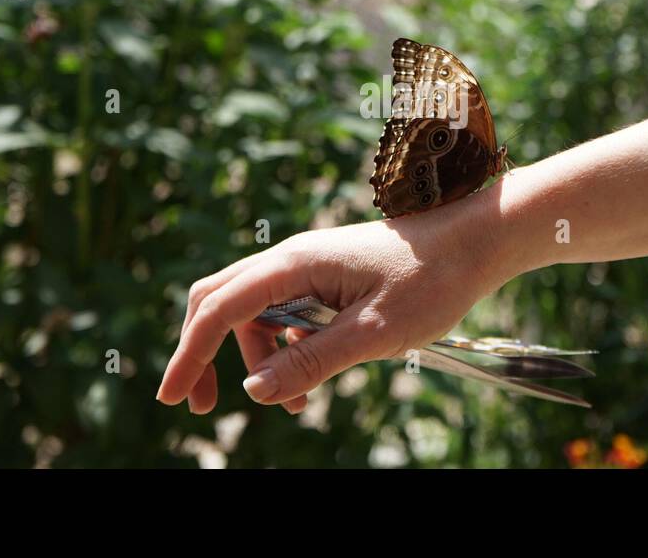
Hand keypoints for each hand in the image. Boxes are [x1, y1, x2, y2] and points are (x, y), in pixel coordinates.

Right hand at [156, 197, 515, 413]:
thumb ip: (312, 360)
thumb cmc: (432, 281)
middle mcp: (292, 258)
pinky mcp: (326, 277)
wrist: (475, 242)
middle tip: (201, 405)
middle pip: (220, 301)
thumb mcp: (374, 333)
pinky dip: (284, 348)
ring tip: (294, 405)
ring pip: (254, 312)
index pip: (220, 308)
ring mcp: (308, 266)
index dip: (190, 353)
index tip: (172, 397)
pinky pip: (285, 312)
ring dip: (257, 359)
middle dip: (203, 352)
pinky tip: (311, 379)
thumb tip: (253, 391)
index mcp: (295, 263)